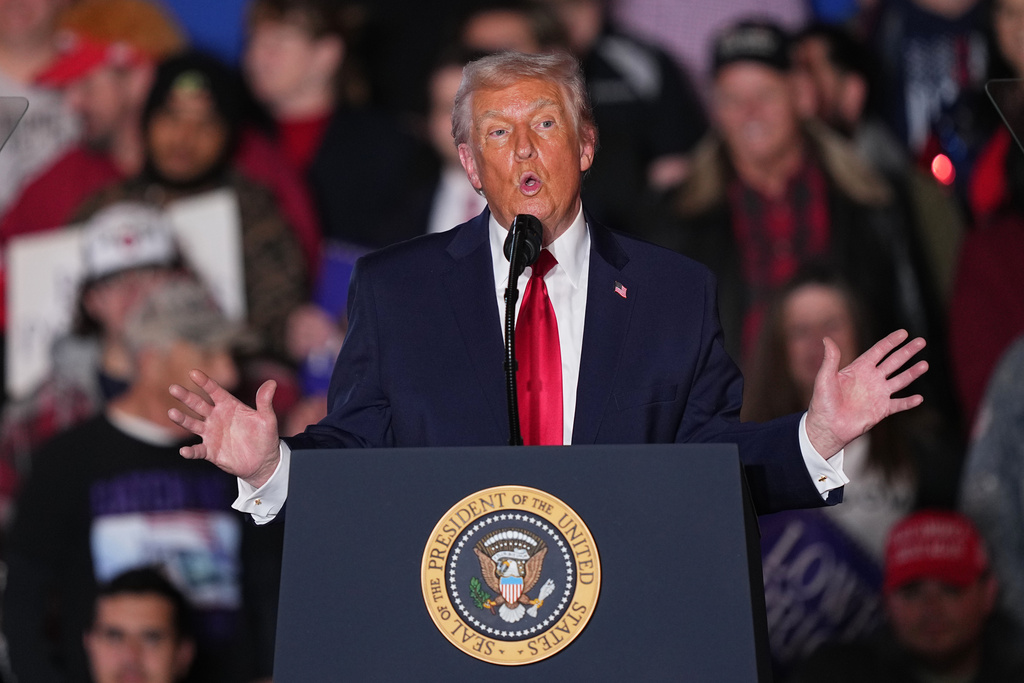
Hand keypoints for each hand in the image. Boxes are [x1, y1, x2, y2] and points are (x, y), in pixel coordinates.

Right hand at [168, 369, 281, 487]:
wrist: (263, 461)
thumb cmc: (265, 436)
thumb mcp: (267, 419)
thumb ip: (265, 402)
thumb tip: (272, 382)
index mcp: (229, 406)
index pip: (215, 391)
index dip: (205, 382)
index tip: (194, 373)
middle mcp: (216, 417)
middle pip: (198, 405)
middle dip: (186, 397)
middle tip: (173, 388)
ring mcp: (211, 434)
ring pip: (193, 424)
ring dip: (182, 419)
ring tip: (171, 413)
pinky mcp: (210, 451)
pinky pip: (198, 450)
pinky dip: (190, 451)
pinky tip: (184, 451)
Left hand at [805, 329, 927, 457]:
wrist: (827, 427)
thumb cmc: (823, 402)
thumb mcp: (825, 378)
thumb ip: (830, 359)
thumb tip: (826, 338)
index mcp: (859, 368)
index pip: (879, 351)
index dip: (891, 342)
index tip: (904, 333)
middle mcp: (872, 379)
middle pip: (893, 362)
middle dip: (907, 352)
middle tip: (922, 341)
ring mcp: (878, 394)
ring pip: (900, 380)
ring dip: (912, 373)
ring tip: (925, 364)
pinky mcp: (882, 410)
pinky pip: (899, 404)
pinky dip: (909, 402)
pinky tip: (919, 398)